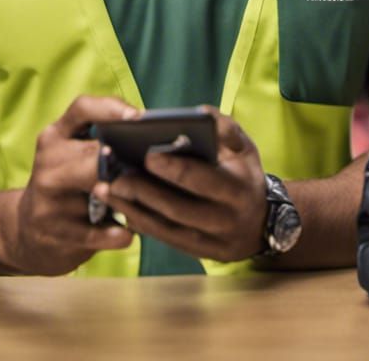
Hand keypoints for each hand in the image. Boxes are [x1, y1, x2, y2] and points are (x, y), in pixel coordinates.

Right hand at [5, 95, 137, 274]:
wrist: (25, 231)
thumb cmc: (66, 184)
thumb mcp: (71, 155)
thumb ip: (101, 140)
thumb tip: (153, 134)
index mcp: (55, 136)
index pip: (82, 109)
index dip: (111, 108)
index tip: (140, 116)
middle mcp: (48, 162)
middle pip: (96, 153)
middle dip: (127, 162)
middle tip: (155, 169)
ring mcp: (48, 197)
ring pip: (101, 192)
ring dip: (129, 199)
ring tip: (150, 202)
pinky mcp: (53, 230)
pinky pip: (97, 232)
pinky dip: (118, 235)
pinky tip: (127, 234)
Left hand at [92, 106, 267, 263]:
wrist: (263, 222)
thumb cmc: (245, 173)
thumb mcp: (245, 146)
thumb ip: (224, 127)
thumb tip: (198, 114)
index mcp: (238, 190)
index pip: (201, 180)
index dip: (174, 168)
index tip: (146, 153)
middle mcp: (226, 221)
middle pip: (177, 208)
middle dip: (143, 191)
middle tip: (115, 174)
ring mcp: (212, 243)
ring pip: (166, 229)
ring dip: (132, 209)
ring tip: (105, 189)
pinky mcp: (199, 254)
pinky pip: (165, 239)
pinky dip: (141, 223)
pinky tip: (119, 207)